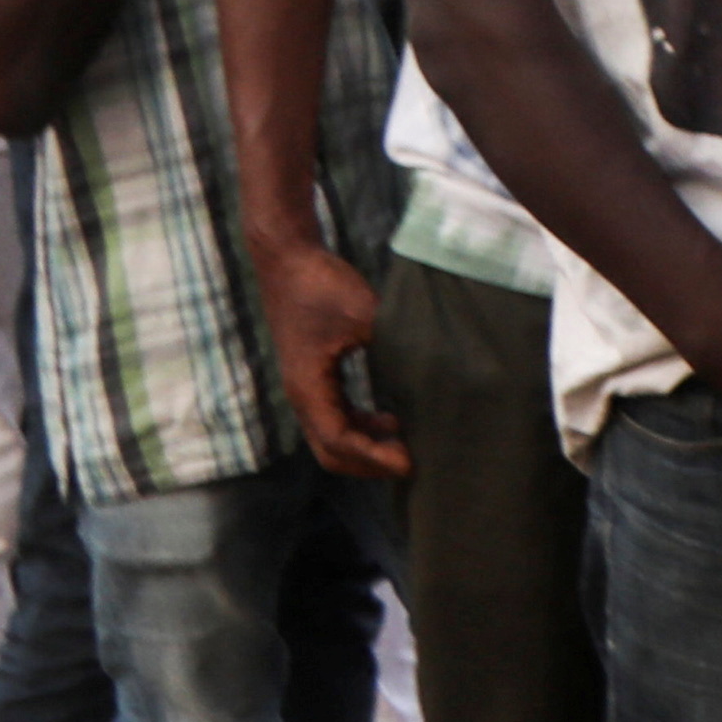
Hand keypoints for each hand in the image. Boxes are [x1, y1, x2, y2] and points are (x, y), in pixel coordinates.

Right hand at [255, 232, 408, 478]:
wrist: (288, 258)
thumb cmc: (320, 284)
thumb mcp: (364, 314)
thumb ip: (393, 344)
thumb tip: (433, 368)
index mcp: (308, 387)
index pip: (338, 441)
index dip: (373, 457)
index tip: (409, 463)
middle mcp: (302, 395)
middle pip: (331, 451)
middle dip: (369, 463)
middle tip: (411, 463)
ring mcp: (306, 386)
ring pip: (333, 436)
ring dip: (367, 445)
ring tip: (407, 443)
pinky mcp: (314, 374)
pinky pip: (336, 415)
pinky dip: (362, 425)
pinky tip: (392, 418)